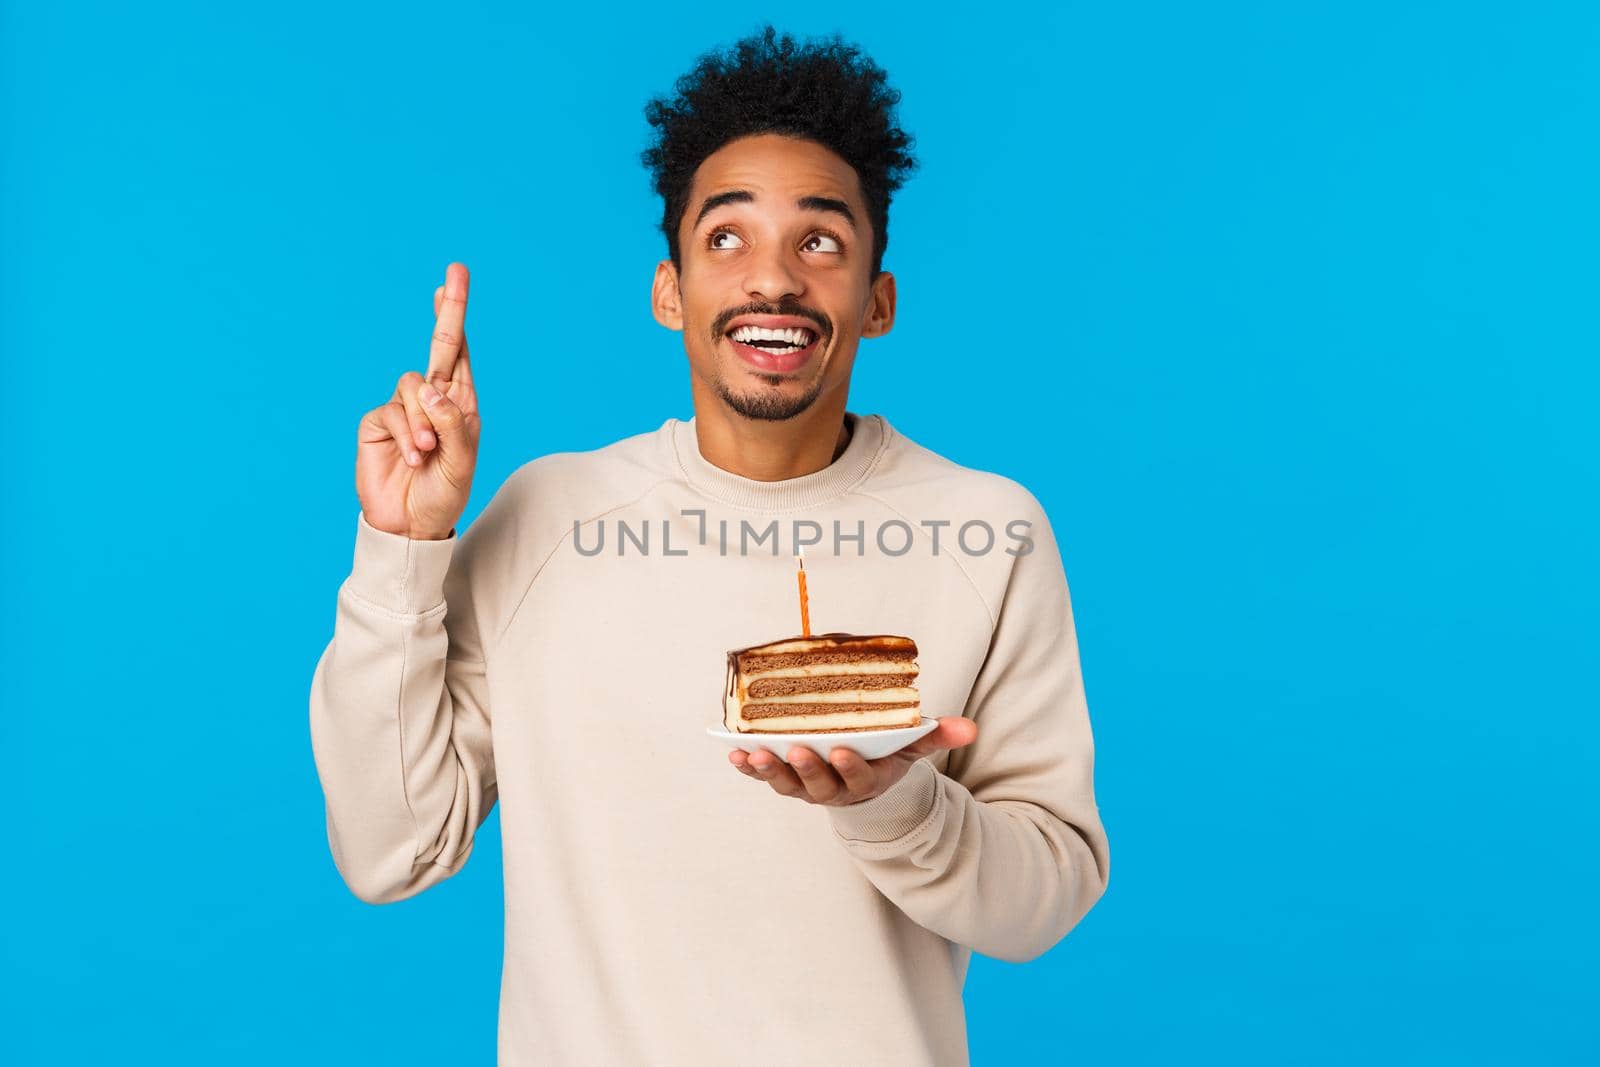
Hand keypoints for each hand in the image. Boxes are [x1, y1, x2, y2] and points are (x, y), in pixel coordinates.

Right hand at [356, 262, 480, 539]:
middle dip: (447, 310)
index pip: (458, 353)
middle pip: (438, 346)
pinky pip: (393, 411)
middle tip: (454, 274)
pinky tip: (415, 457)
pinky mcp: (378, 422)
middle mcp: (432, 399)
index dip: (455, 315)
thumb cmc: (443, 494)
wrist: (410, 525)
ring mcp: (404, 409)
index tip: (454, 277)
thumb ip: (453, 423)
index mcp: (460, 403)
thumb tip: (432, 388)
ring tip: (429, 451)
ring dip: (426, 419)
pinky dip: (409, 434)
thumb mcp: (462, 461)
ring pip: (414, 385)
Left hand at [730, 717, 977, 806]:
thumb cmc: (886, 754)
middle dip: (807, 768)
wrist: (862, 777)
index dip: (850, 766)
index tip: (842, 750)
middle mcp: (836, 790)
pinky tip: (734, 755)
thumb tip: (969, 728)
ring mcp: (808, 787)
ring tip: (753, 756)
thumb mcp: (913, 747)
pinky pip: (765, 778)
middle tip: (796, 750)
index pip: (859, 777)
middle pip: (819, 785)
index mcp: (868, 780)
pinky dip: (749, 769)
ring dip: (770, 771)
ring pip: (788, 785)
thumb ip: (936, 736)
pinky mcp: (787, 780)